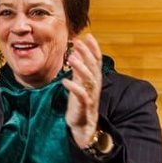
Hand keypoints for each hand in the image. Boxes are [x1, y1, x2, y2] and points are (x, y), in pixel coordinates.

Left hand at [62, 33, 103, 147]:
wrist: (83, 127)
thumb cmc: (80, 104)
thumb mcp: (79, 84)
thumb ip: (78, 70)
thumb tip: (75, 52)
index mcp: (94, 80)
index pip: (97, 61)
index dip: (93, 48)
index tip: (88, 35)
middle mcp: (94, 86)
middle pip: (93, 67)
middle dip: (86, 53)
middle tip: (77, 42)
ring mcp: (91, 96)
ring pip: (89, 79)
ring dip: (81, 67)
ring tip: (71, 58)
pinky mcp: (84, 107)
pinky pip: (81, 96)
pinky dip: (74, 87)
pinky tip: (65, 81)